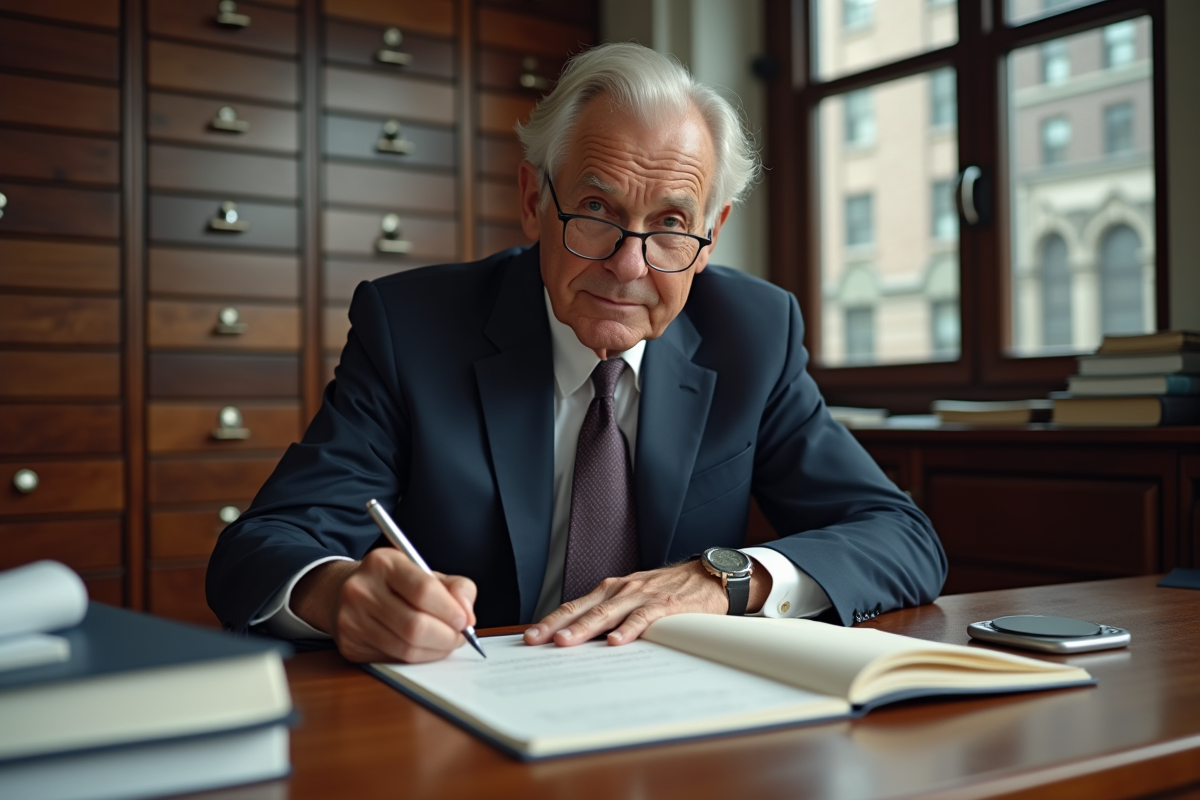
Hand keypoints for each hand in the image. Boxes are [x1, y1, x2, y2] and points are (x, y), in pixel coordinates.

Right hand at [291, 549, 476, 663]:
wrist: (343, 592)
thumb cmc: (394, 583)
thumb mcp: (424, 572)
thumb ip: (456, 587)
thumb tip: (468, 615)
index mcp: (383, 563)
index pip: (423, 590)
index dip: (450, 610)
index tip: (465, 620)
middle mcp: (361, 589)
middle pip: (414, 625)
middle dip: (446, 637)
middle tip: (459, 637)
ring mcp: (351, 619)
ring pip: (405, 648)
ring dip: (435, 651)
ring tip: (445, 643)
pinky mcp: (349, 645)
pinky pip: (393, 659)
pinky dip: (417, 658)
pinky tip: (423, 647)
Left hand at [523, 558, 771, 647]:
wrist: (707, 576)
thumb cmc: (667, 592)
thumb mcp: (633, 598)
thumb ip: (610, 615)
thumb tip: (582, 641)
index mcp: (610, 591)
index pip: (574, 607)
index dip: (550, 621)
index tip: (529, 637)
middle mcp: (620, 590)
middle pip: (582, 610)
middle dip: (556, 626)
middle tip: (535, 641)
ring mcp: (641, 596)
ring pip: (606, 613)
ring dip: (584, 628)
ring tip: (565, 642)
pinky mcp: (664, 606)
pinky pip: (642, 618)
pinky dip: (627, 630)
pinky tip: (615, 641)